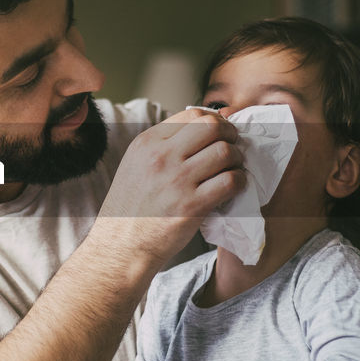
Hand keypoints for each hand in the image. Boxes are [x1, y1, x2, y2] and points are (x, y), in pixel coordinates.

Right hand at [94, 109, 243, 267]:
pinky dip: (239, 182)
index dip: (214, 121)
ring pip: (225, 151)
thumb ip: (164, 145)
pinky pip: (230, 181)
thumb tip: (204, 126)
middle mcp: (161, 156)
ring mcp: (177, 180)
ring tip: (233, 169)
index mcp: (147, 142)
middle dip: (230, 135)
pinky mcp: (191, 205)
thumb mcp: (136, 164)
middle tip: (233, 148)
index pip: (192, 114)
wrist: (120, 246)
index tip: (220, 134)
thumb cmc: (131, 208)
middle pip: (212, 126)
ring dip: (237, 159)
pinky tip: (233, 188)